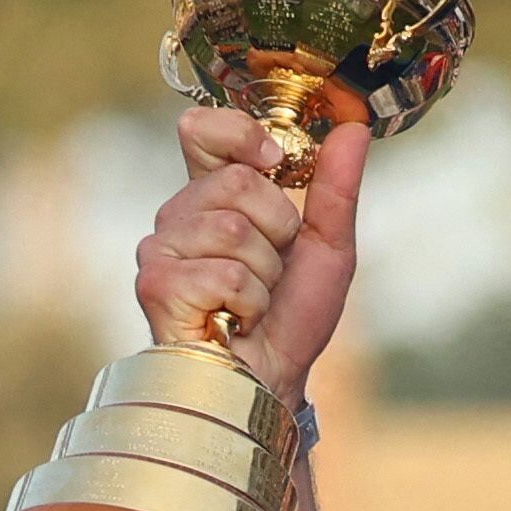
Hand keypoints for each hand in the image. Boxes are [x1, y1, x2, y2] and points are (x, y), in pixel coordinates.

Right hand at [137, 107, 367, 394]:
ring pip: (233, 229)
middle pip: (238, 181)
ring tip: (252, 303)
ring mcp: (160, 250)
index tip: (275, 160)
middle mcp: (178, 217)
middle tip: (270, 272)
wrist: (272, 382)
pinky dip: (248, 304)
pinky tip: (233, 322)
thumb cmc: (290, 321)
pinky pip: (224, 274)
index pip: (201, 130)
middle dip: (277, 231)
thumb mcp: (328, 247)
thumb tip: (353, 129)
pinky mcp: (157, 286)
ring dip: (264, 275)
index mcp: (211, 196)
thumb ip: (337, 188)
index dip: (239, 134)